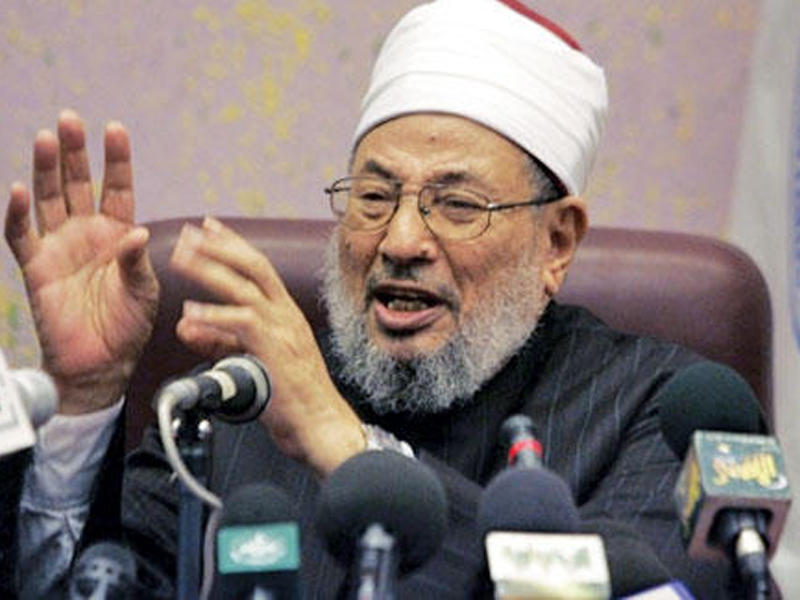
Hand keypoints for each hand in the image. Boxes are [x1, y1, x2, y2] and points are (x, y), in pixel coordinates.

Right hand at [4, 110, 158, 413]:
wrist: (100, 363)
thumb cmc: (129, 325)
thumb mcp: (143, 291)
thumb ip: (137, 260)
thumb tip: (135, 232)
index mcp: (119, 233)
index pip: (117, 188)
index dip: (116, 159)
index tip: (115, 129)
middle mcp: (87, 233)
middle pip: (78, 183)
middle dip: (75, 152)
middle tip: (71, 119)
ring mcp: (59, 246)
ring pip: (48, 198)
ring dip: (46, 169)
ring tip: (47, 138)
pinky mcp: (36, 266)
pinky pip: (21, 234)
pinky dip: (16, 212)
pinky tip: (18, 189)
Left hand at [169, 217, 364, 475]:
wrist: (321, 425)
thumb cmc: (293, 399)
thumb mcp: (251, 361)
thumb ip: (218, 340)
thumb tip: (185, 324)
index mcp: (286, 314)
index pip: (259, 269)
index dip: (233, 245)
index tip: (209, 227)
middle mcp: (287, 315)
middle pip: (254, 267)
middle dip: (221, 246)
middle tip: (192, 231)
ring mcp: (284, 331)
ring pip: (245, 288)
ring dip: (211, 271)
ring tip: (182, 259)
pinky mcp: (276, 350)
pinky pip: (242, 324)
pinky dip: (214, 316)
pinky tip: (190, 313)